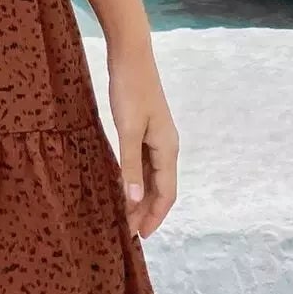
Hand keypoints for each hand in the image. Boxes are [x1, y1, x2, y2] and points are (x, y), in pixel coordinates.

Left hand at [105, 42, 178, 238]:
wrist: (131, 56)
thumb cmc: (130, 90)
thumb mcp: (127, 129)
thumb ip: (130, 165)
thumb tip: (135, 199)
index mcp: (167, 149)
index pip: (166, 193)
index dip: (154, 216)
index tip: (140, 236)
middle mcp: (167, 146)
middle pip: (162, 188)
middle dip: (147, 211)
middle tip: (129, 232)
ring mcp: (158, 138)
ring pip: (153, 177)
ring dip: (142, 197)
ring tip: (126, 215)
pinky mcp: (146, 130)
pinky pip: (145, 164)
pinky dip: (137, 180)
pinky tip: (125, 186)